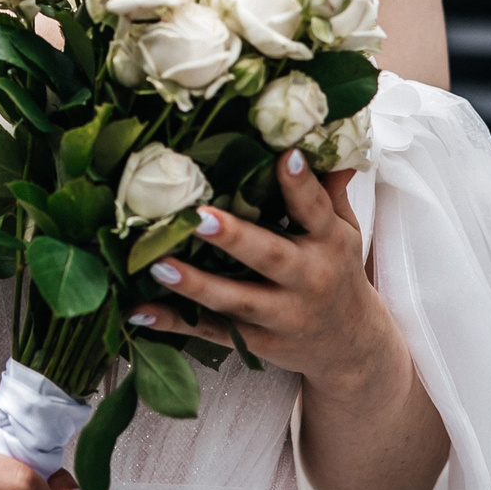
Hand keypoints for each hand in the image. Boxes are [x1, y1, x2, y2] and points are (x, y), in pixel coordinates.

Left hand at [130, 147, 403, 388]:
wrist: (351, 346)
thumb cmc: (338, 272)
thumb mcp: (345, 231)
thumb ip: (329, 191)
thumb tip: (327, 143)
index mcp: (330, 243)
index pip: (316, 211)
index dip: (301, 185)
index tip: (284, 156)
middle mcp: (308, 280)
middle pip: (270, 258)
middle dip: (235, 238)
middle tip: (199, 217)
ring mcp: (281, 315)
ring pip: (236, 301)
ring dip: (196, 284)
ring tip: (158, 265)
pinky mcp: (257, 341)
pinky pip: (213, 332)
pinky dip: (175, 324)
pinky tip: (140, 312)